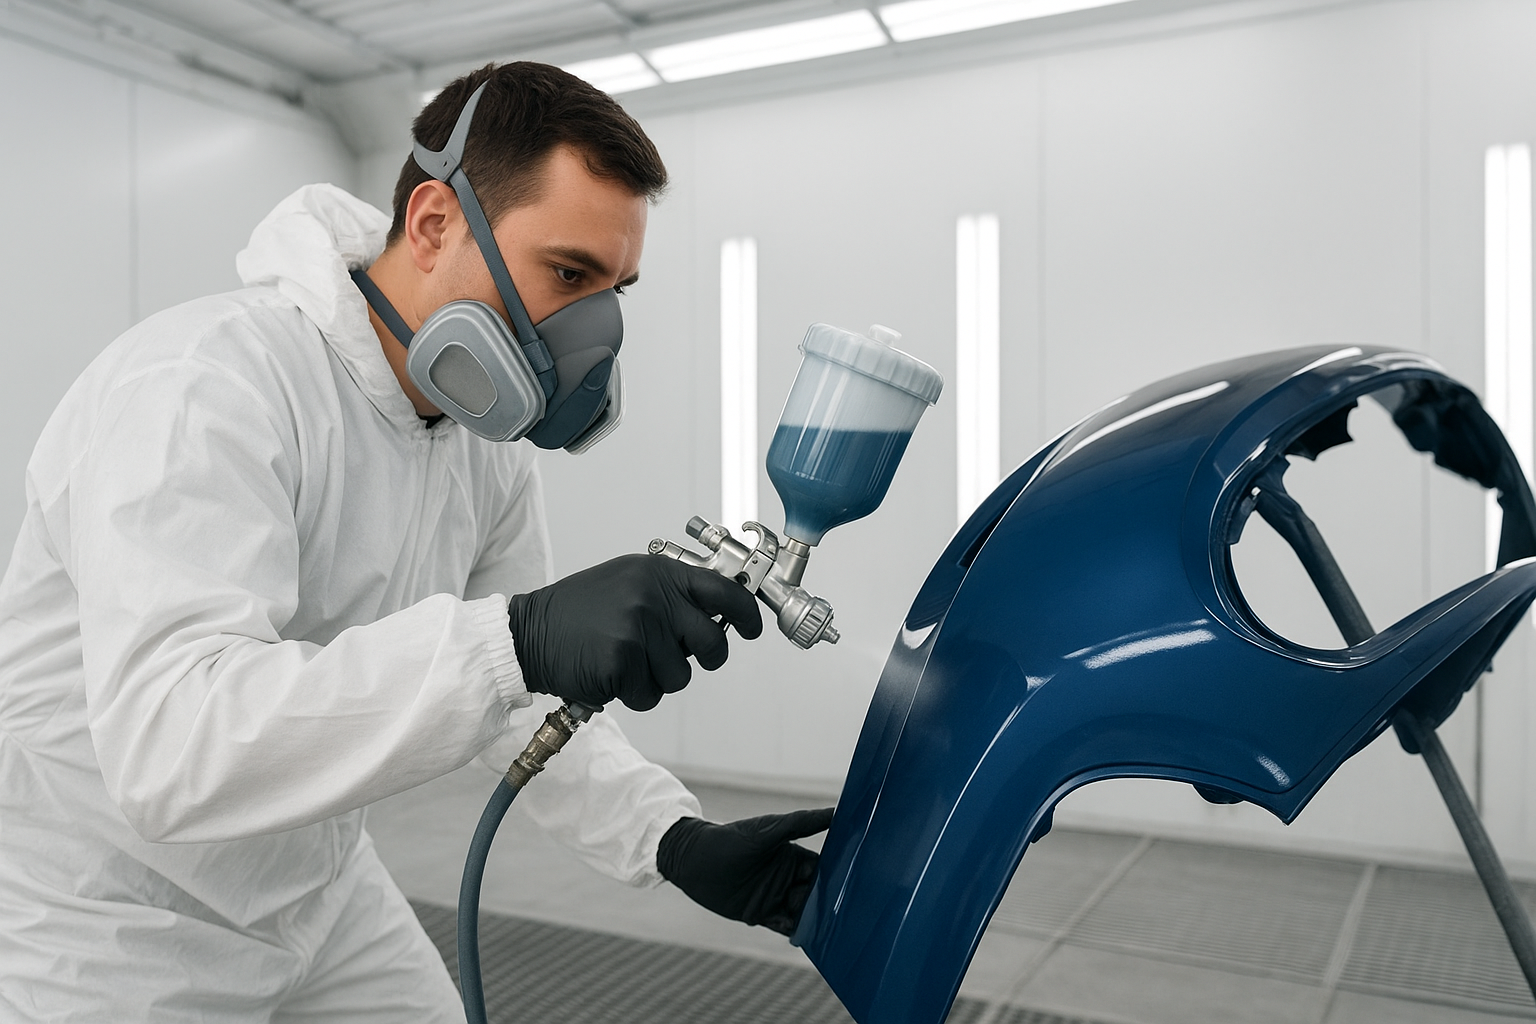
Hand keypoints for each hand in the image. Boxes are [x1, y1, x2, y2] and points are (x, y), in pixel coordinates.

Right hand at [506, 553, 762, 711]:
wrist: (529, 633)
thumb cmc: (581, 612)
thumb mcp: (629, 582)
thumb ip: (671, 594)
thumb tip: (719, 617)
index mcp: (659, 573)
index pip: (723, 591)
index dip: (746, 614)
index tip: (751, 629)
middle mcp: (653, 596)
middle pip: (712, 644)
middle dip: (703, 660)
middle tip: (674, 659)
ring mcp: (638, 628)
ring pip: (681, 677)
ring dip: (657, 679)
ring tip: (625, 661)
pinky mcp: (622, 661)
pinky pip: (650, 695)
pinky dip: (632, 695)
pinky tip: (610, 675)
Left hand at [656, 808, 834, 935]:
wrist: (694, 861)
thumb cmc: (732, 839)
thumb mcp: (770, 831)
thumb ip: (803, 823)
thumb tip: (837, 811)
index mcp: (793, 856)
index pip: (823, 868)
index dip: (837, 876)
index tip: (857, 883)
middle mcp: (787, 877)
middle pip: (816, 894)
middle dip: (828, 902)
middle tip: (849, 913)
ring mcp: (775, 897)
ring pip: (803, 913)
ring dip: (814, 920)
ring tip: (830, 928)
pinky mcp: (760, 914)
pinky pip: (784, 927)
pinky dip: (796, 932)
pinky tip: (804, 936)